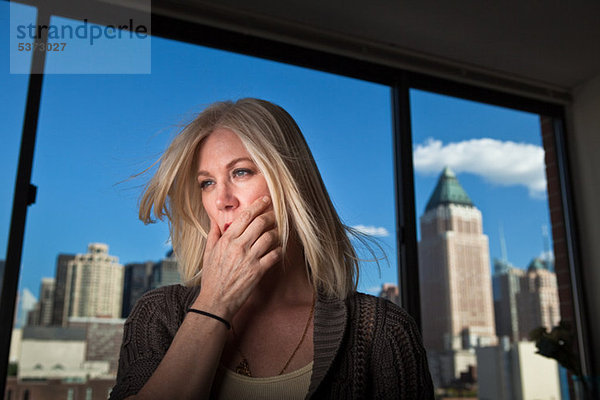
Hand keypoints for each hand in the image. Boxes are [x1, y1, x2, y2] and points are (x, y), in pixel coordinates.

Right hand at [194, 196, 280, 319]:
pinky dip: (280, 249)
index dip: (257, 205)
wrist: (216, 301)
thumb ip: (214, 234)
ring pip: (270, 237)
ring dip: (277, 232)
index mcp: (227, 240)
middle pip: (260, 223)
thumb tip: (215, 219)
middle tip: (276, 213)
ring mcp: (249, 259)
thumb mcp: (208, 253)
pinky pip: (275, 255)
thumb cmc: (212, 277)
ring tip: (278, 231)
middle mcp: (239, 246)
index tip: (265, 200)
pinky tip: (280, 248)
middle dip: (270, 215)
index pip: (245, 216)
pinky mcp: (258, 271)